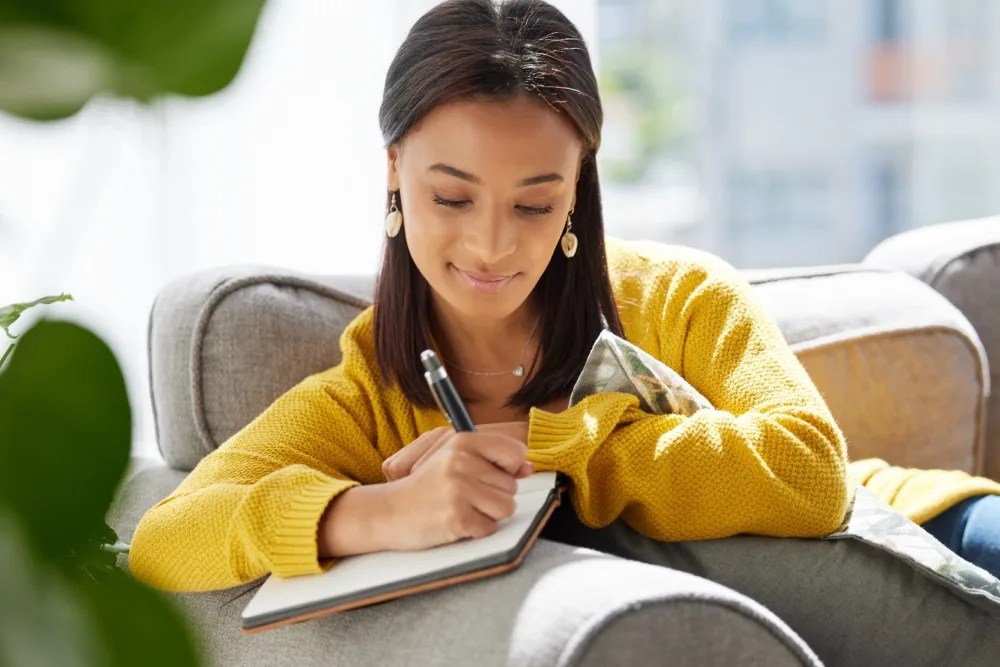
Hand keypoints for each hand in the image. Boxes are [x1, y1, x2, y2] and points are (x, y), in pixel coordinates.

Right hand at [381, 429, 530, 550]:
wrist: (388, 511)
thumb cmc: (426, 487)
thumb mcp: (455, 460)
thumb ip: (492, 460)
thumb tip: (528, 468)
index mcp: (462, 440)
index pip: (515, 451)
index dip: (510, 468)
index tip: (493, 474)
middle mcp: (461, 461)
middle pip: (512, 485)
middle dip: (494, 496)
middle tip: (464, 496)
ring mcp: (458, 489)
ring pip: (506, 507)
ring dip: (488, 514)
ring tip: (462, 508)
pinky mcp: (457, 516)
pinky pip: (490, 527)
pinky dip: (476, 530)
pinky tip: (456, 521)